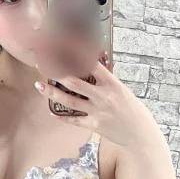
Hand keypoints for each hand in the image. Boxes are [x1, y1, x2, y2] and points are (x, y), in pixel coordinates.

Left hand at [33, 53, 159, 150]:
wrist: (140, 135)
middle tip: (42, 64)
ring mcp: (98, 111)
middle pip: (74, 82)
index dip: (75, 52)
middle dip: (56, 72)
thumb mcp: (123, 91)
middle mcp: (103, 96)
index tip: (62, 43)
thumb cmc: (133, 111)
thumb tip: (93, 70)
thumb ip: (107, 82)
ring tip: (39, 86)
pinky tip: (52, 112)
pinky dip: (62, 117)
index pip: (91, 63)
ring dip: (52, 93)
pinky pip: (75, 120)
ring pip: (70, 101)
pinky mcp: (95, 125)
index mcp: (112, 84)